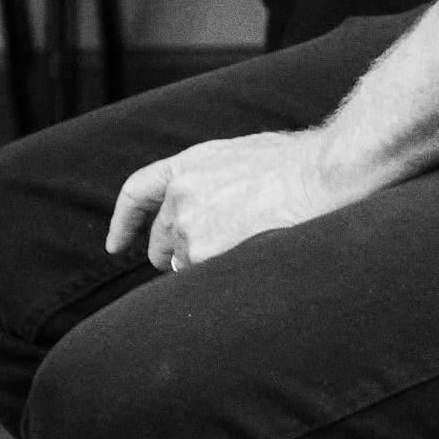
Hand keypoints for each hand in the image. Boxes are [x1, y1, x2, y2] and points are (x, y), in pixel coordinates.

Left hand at [107, 127, 366, 272]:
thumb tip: (221, 203)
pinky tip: (249, 271)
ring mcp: (189, 224)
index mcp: (191, 164)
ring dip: (204, 270)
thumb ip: (220, 178)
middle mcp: (181, 193)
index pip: (138, 192)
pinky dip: (218, 284)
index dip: (124, 222)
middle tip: (197, 267)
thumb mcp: (248, 154)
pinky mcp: (203, 252)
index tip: (115, 246)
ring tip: (246, 258)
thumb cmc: (303, 162)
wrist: (323, 172)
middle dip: (170, 257)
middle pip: (160, 241)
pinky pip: (200, 281)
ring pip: (183, 265)